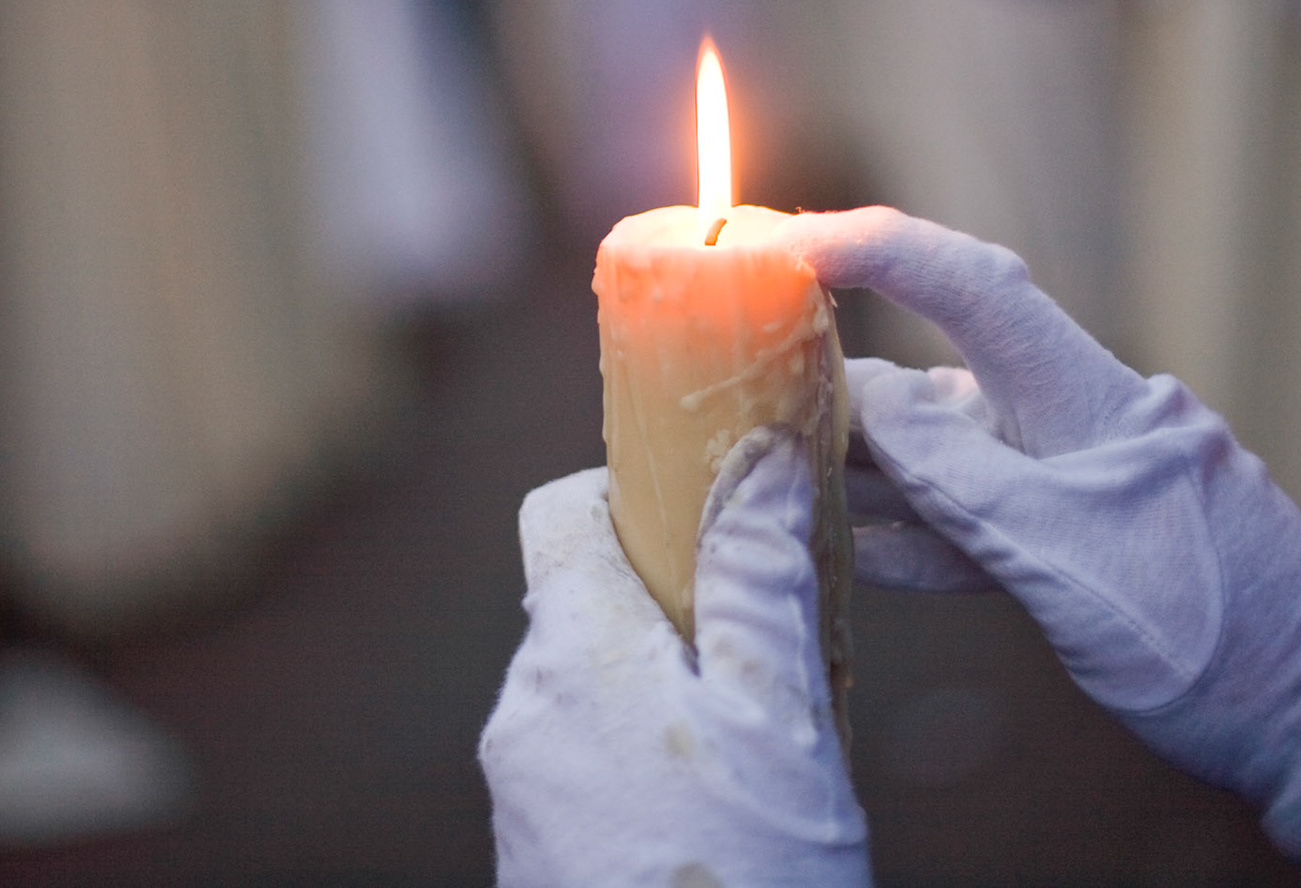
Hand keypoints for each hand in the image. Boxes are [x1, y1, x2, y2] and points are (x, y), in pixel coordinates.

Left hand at [478, 427, 869, 887]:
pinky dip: (645, 752)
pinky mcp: (538, 848)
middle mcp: (524, 709)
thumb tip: (760, 455)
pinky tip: (717, 809)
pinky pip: (585, 756)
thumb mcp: (777, 720)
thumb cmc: (741, 885)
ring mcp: (523, 785)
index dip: (635, 492)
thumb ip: (759, 579)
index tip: (714, 523)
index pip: (561, 510)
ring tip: (754, 745)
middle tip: (765, 648)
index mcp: (574, 653)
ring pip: (592, 680)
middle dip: (674, 599)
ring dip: (667, 683)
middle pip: (586, 595)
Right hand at [784, 207, 1300, 859]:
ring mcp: (1063, 485)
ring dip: (862, 466)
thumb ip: (956, 474)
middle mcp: (1064, 422)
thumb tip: (868, 400)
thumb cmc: (1207, 625)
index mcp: (1078, 392)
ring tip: (771, 472)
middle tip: (741, 382)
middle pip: (933, 372)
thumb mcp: (1064, 549)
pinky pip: (966, 525)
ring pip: (940, 456)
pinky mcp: (1065, 548)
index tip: (786, 243)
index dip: (875, 247)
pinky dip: (908, 535)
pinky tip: (848, 552)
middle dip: (839, 373)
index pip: (966, 283)